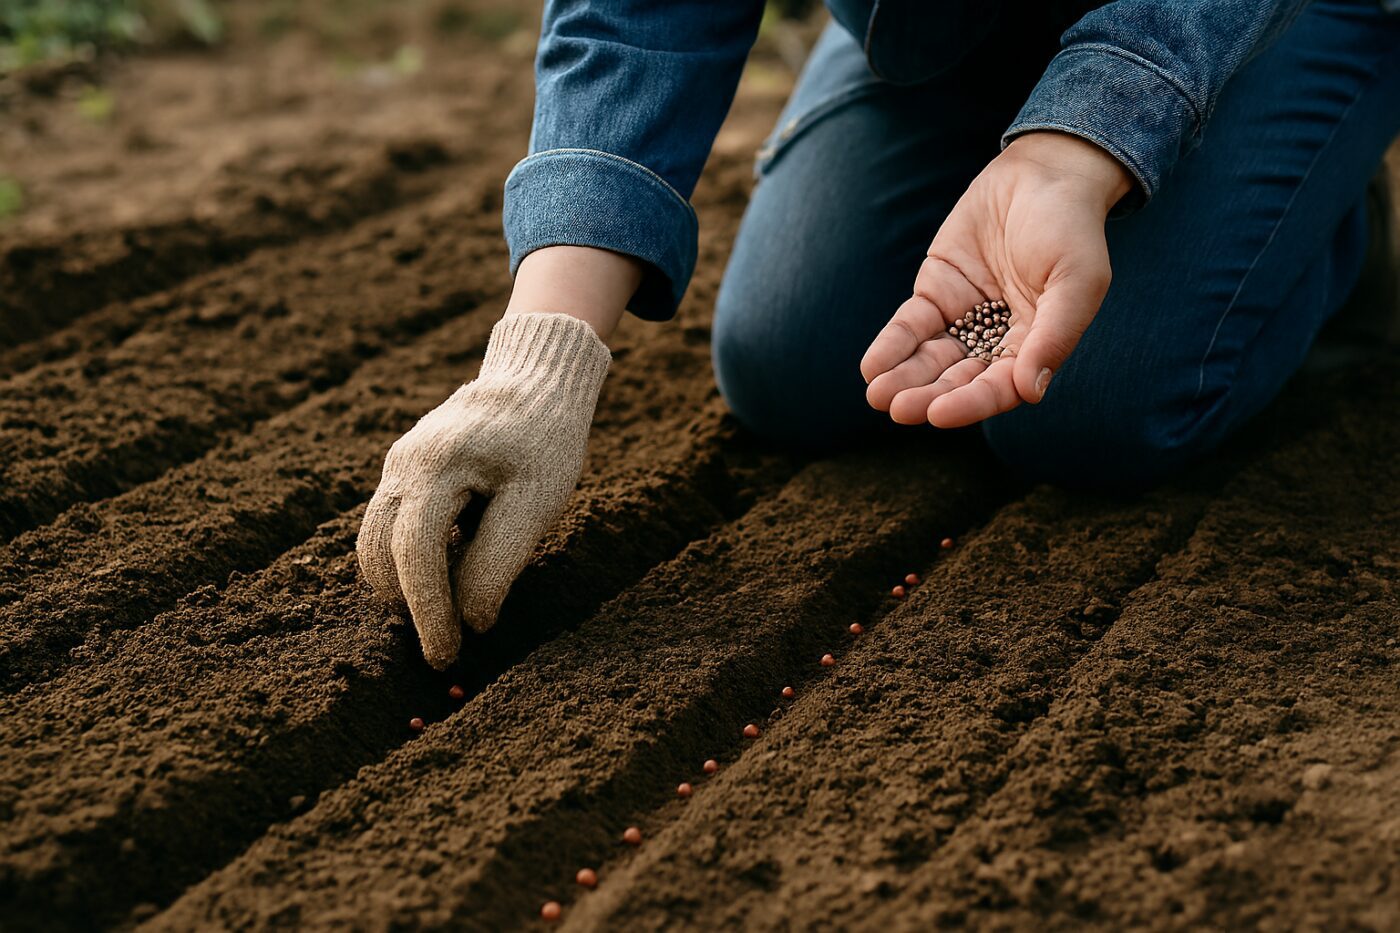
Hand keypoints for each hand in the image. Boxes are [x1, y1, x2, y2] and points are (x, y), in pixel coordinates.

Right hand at [357, 311, 610, 668]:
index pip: (415, 553)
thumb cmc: (546, 440)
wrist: (537, 379)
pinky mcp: (405, 470)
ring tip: (446, 617)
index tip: (448, 654)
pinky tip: (448, 577)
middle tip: (447, 650)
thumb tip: (471, 621)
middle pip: (381, 553)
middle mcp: (404, 465)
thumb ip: (499, 560)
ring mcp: (399, 465)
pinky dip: (408, 561)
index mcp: (436, 466)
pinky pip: (391, 525)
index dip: (429, 611)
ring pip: (376, 542)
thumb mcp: (537, 500)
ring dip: (402, 586)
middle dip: (410, 607)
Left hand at [861, 131, 1132, 427]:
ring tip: (878, 396)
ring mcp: (964, 317)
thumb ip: (1055, 335)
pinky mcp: (936, 293)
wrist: (1045, 172)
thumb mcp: (1076, 280)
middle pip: (959, 378)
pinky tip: (872, 366)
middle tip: (897, 410)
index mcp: (1036, 346)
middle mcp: (998, 340)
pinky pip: (910, 326)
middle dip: (927, 396)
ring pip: (931, 358)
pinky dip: (892, 346)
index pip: (999, 387)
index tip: (939, 415)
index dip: (970, 403)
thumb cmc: (1071, 228)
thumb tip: (1031, 391)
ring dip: (904, 379)